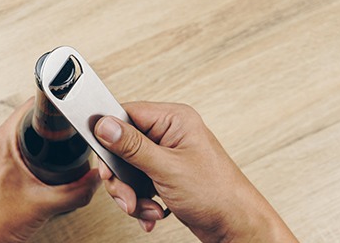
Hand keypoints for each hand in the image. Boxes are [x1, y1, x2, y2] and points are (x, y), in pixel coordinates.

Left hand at [0, 98, 100, 242]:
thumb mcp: (45, 205)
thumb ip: (77, 191)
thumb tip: (96, 179)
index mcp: (3, 144)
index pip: (32, 105)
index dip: (55, 103)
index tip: (71, 106)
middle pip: (30, 118)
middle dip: (54, 121)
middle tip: (72, 127)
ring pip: (24, 133)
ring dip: (43, 135)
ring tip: (61, 142)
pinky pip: (18, 148)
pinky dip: (34, 149)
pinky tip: (45, 162)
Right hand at [94, 102, 297, 241]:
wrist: (235, 225)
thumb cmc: (216, 193)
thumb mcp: (167, 168)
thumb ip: (132, 146)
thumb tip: (105, 125)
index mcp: (174, 120)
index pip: (127, 114)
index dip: (110, 134)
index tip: (104, 157)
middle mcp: (169, 134)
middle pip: (123, 145)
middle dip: (121, 176)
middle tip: (125, 194)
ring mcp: (166, 155)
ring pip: (128, 168)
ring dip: (131, 193)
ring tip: (144, 207)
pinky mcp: (164, 174)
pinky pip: (138, 182)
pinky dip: (140, 201)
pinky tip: (152, 211)